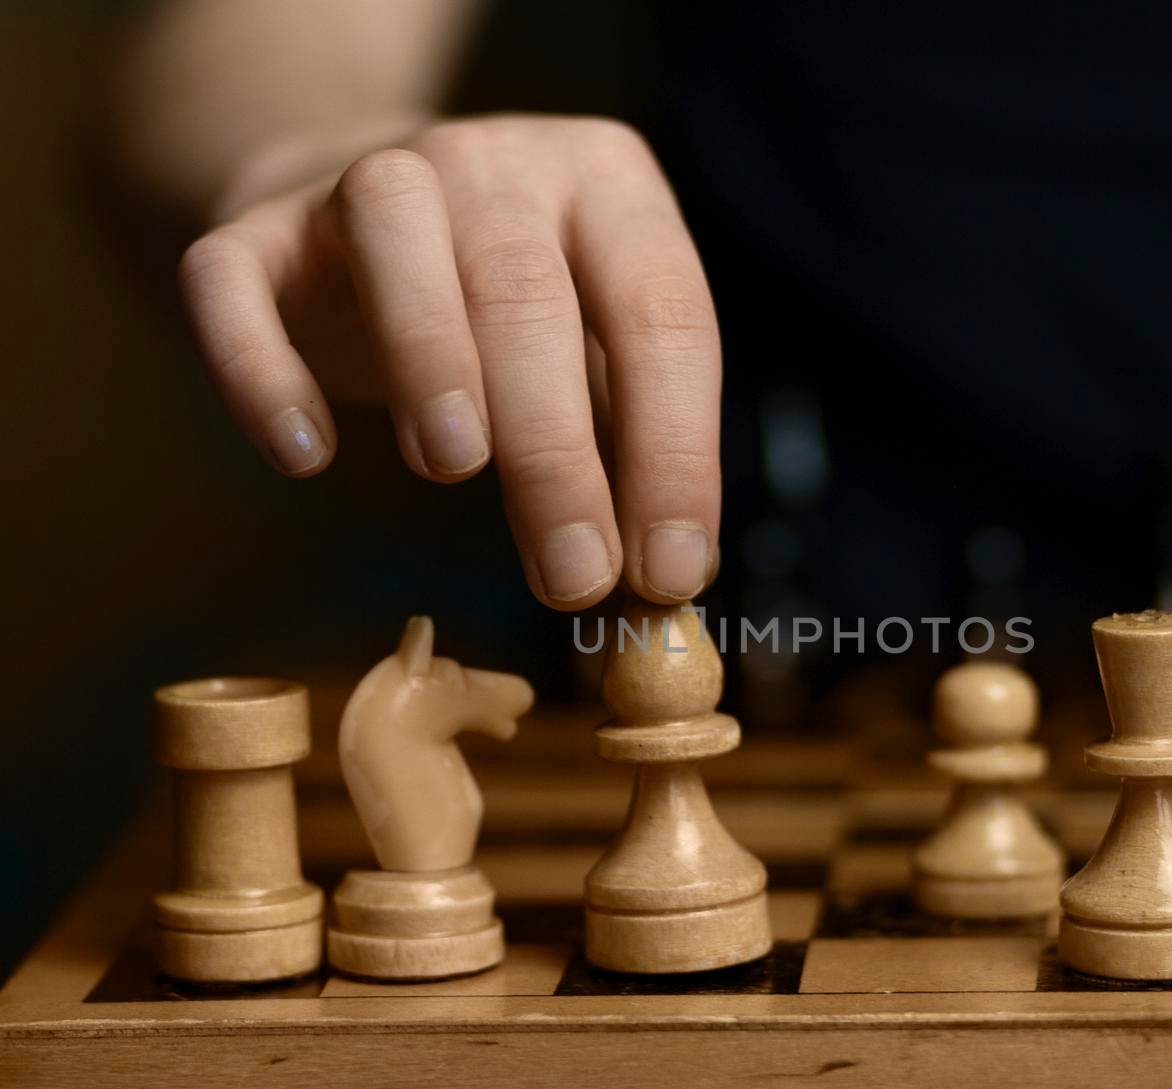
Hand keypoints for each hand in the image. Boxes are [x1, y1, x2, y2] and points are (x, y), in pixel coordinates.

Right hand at [179, 114, 720, 608]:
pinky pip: (237, 282)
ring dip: (430, 356)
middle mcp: (496, 163)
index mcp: (609, 185)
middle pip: (529, 294)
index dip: (674, 449)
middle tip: (573, 574)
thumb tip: (667, 581)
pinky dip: (262, 367)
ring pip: (395, 241)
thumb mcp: (597, 355)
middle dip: (557, 451)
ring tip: (453, 467)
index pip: (661, 313)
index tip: (668, 571)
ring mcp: (364, 178)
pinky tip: (305, 454)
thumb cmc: (514, 314)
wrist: (361, 222)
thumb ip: (632, 449)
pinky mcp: (255, 229)